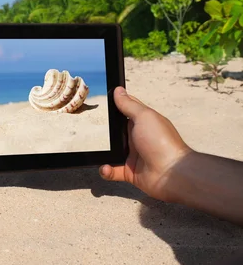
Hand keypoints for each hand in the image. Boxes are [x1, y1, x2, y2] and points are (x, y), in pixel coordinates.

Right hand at [99, 87, 192, 201]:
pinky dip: (106, 170)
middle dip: (104, 131)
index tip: (100, 102)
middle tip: (92, 129)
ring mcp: (133, 155)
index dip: (114, 106)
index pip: (125, 110)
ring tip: (95, 151)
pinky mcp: (129, 171)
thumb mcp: (144, 117)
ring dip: (103, 152)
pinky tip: (106, 167)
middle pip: (115, 131)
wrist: (171, 173)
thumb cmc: (162, 143)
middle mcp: (137, 138)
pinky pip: (112, 170)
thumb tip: (118, 91)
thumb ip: (129, 105)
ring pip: (111, 151)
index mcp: (142, 123)